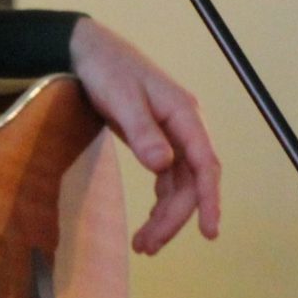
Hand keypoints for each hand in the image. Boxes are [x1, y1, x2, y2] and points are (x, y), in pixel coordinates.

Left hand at [70, 17, 222, 253]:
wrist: (87, 50)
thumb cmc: (106, 68)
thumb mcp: (120, 98)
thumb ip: (142, 131)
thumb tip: (163, 164)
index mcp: (184, 113)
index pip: (205, 164)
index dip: (209, 199)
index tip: (209, 231)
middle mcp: (184, 126)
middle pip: (192, 182)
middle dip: (175, 218)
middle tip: (148, 246)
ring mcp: (172, 134)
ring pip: (180, 185)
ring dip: (166, 216)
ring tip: (144, 245)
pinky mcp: (157, 139)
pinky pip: (167, 179)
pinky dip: (159, 203)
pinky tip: (148, 223)